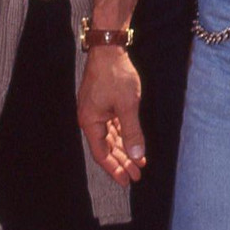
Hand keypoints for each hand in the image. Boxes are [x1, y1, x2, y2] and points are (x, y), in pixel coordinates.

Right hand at [76, 47, 145, 186]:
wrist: (109, 48)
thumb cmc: (115, 75)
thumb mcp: (127, 106)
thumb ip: (132, 132)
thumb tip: (136, 155)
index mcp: (90, 122)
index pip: (102, 154)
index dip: (114, 169)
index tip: (126, 181)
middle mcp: (91, 119)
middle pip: (106, 148)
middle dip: (122, 162)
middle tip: (136, 175)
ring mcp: (97, 111)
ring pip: (111, 137)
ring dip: (125, 149)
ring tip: (139, 162)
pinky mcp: (104, 103)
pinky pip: (114, 125)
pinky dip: (124, 135)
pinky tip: (134, 143)